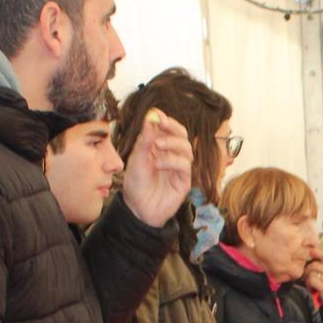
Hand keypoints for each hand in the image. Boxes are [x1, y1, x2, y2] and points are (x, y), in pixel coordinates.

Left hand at [119, 109, 193, 226]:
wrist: (137, 208)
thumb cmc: (136, 184)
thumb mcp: (136, 160)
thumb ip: (144, 141)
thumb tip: (150, 119)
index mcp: (159, 148)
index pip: (169, 129)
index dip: (165, 120)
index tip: (157, 114)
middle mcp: (172, 155)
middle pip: (182, 135)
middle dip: (172, 127)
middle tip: (161, 125)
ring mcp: (179, 168)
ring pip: (186, 148)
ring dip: (172, 144)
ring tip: (157, 147)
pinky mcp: (184, 181)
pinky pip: (185, 165)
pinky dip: (172, 161)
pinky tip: (159, 164)